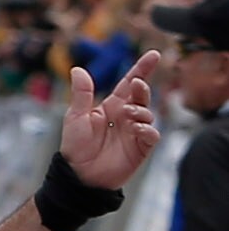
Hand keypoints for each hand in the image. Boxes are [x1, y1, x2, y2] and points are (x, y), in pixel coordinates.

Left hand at [60, 51, 160, 188]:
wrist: (79, 175)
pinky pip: (151, 135)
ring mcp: (134, 131)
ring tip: (127, 113)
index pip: (129, 84)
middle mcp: (126, 116)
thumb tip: (78, 69)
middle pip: (141, 96)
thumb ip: (81, 94)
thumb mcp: (76, 117)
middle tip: (137, 84)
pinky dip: (146, 129)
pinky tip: (136, 128)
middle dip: (142, 88)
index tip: (154, 54)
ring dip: (141, 110)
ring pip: (148, 114)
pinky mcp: (140, 147)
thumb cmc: (75, 146)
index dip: (142, 69)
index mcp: (111, 106)